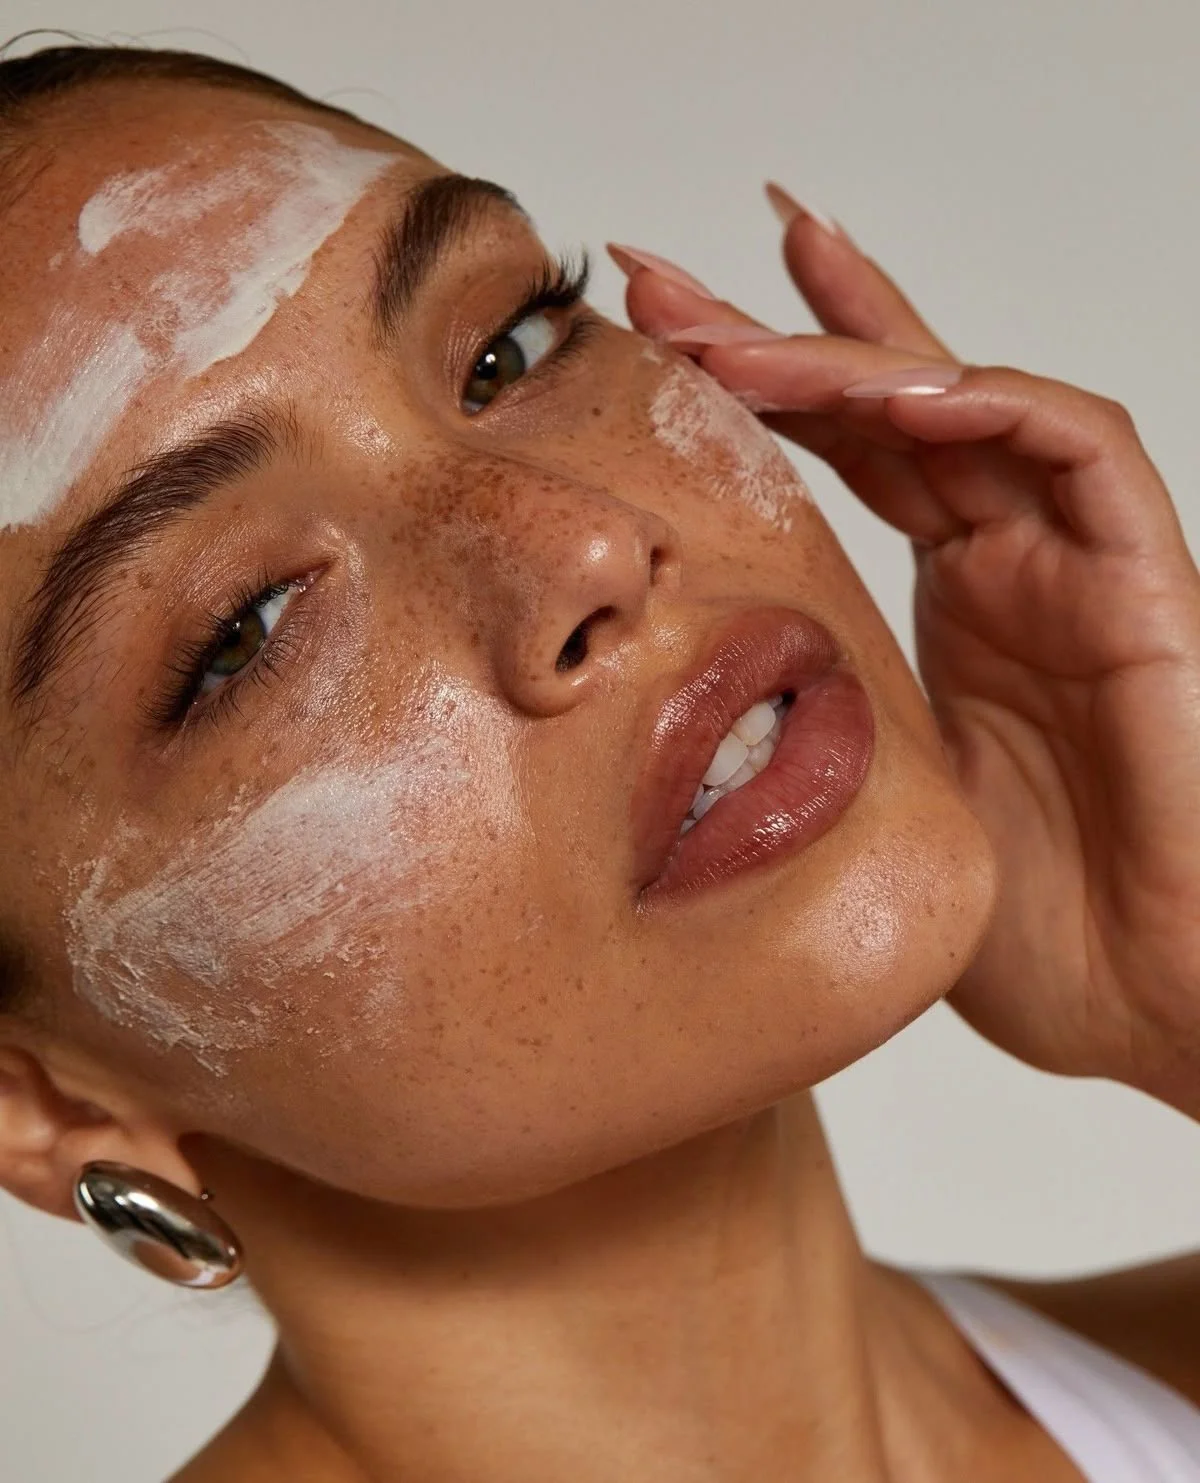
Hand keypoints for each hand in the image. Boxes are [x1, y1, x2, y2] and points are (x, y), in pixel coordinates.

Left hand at [612, 196, 1199, 1117]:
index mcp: (942, 603)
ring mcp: (1071, 564)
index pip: (847, 456)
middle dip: (775, 331)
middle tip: (659, 273)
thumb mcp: (867, 789)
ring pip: (969, 404)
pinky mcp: (1142, 585)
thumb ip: (810, 699)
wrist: (1136, 1003)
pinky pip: (1082, 450)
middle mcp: (1004, 563)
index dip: (758, 386)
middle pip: (889, 404)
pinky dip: (993, 405)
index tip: (656, 330)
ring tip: (735, 336)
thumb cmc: (1020, 923)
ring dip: (853, 355)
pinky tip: (897, 390)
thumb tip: (675, 668)